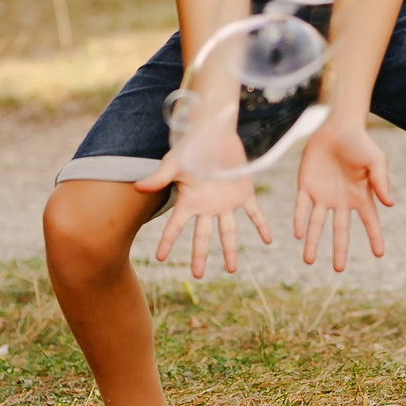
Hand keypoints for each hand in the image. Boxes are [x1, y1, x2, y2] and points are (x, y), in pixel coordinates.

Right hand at [138, 119, 270, 278]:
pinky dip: (261, 225)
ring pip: (228, 231)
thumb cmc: (192, 144)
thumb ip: (158, 178)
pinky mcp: (244, 191)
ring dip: (230, 250)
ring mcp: (226, 201)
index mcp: (189, 201)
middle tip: (198, 276)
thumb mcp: (174, 163)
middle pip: (202, 236)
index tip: (160, 259)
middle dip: (199, 256)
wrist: (216, 129)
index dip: (167, 243)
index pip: (175, 227)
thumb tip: (137, 188)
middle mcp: (207, 205)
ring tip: (232, 270)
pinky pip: (254, 213)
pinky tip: (268, 240)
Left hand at [293, 123, 392, 271]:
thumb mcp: (375, 160)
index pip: (370, 222)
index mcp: (361, 196)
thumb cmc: (360, 143)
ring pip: (316, 224)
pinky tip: (298, 233)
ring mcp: (322, 195)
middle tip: (338, 269)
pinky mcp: (306, 186)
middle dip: (339, 250)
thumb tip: (389, 204)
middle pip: (340, 230)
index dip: (375, 238)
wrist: (336, 127)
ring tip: (308, 261)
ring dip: (312, 242)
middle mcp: (341, 201)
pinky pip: (301, 207)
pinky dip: (299, 220)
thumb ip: (381, 181)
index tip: (379, 254)